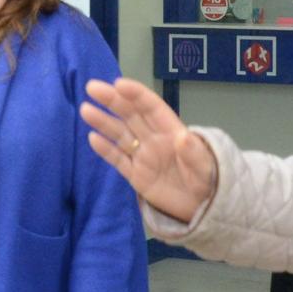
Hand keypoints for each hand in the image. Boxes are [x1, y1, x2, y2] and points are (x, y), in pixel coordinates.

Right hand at [80, 77, 217, 222]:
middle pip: (130, 115)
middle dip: (112, 100)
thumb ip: (193, 153)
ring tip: (85, 110)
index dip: (135, 94)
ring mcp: (143, 156)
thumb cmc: (207, 180)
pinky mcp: (136, 175)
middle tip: (92, 87)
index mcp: (171, 130)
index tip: (118, 84)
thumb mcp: (205, 167)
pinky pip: (118, 159)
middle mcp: (154, 138)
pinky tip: (93, 138)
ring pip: (120, 134)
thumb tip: (184, 138)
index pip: (151, 107)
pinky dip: (106, 149)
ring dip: (103, 122)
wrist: (201, 207)